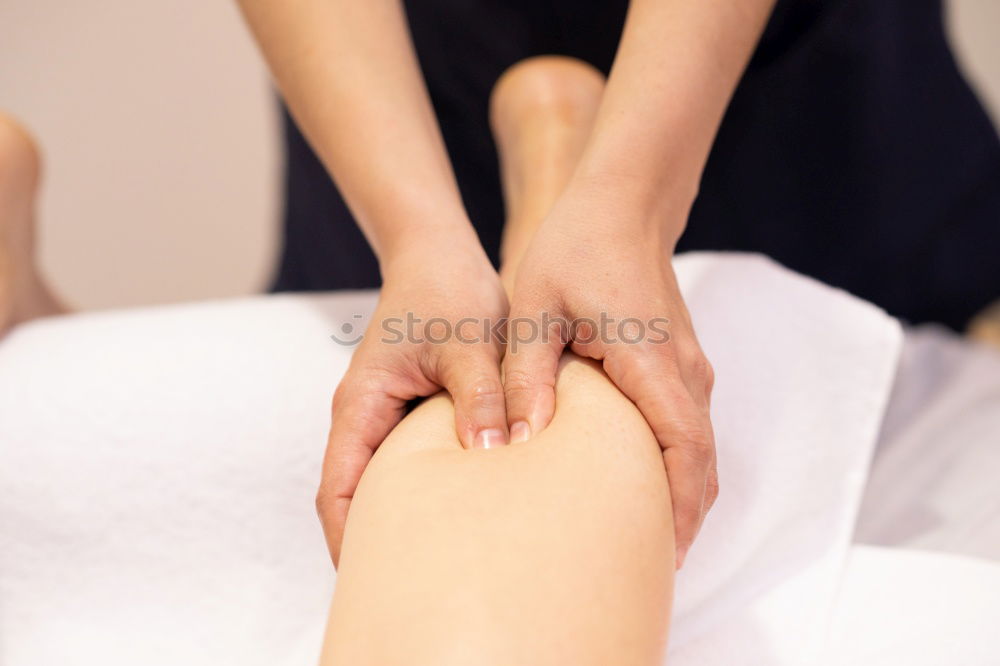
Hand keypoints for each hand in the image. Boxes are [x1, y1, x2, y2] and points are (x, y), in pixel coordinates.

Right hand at [317, 238, 509, 564]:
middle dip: (371, 538)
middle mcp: (362, 415)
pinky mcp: (403, 409)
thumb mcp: (469, 343)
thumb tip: (489, 454)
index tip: (372, 576)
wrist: (438, 256)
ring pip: (376, 479)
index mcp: (361, 403)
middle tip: (413, 575)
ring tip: (435, 552)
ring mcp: (381, 414)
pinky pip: (401, 460)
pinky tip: (455, 503)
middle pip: (351, 494)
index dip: (347, 539)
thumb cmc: (447, 291)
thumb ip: (480, 397)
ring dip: (396, 514)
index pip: (337, 488)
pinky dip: (418, 486)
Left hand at [502, 187, 717, 567]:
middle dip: (682, 515)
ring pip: (698, 447)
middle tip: (646, 563)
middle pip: (702, 461)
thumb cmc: (575, 248)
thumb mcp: (534, 310)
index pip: (685, 449)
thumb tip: (518, 443)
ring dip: (679, 491)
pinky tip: (639, 483)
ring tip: (641, 535)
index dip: (679, 506)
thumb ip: (527, 377)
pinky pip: (688, 426)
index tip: (662, 552)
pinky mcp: (679, 363)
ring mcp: (689, 366)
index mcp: (652, 362)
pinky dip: (676, 464)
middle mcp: (685, 370)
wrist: (621, 204)